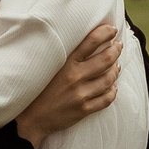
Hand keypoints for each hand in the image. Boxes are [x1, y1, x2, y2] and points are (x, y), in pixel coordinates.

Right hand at [16, 23, 120, 146]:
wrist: (31, 118)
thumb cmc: (38, 90)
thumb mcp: (48, 68)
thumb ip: (65, 57)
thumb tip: (84, 44)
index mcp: (66, 63)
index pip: (91, 42)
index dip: (105, 33)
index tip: (112, 30)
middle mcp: (75, 77)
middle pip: (105, 60)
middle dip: (116, 50)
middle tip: (118, 46)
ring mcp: (81, 95)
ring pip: (109, 79)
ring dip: (116, 70)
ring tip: (117, 66)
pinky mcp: (84, 109)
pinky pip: (106, 99)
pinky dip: (113, 92)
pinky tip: (113, 87)